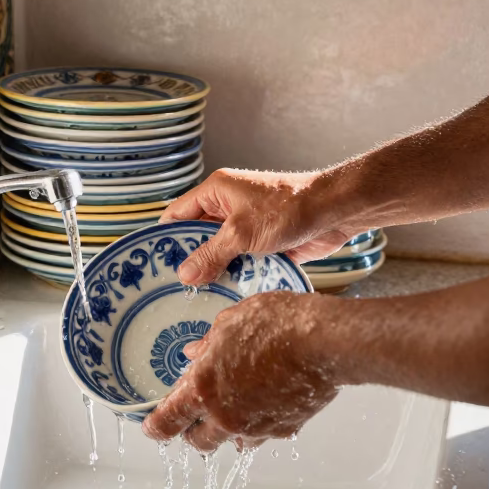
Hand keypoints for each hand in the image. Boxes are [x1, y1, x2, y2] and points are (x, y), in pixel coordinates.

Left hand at [142, 291, 339, 451]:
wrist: (323, 342)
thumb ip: (209, 344)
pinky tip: (266, 402)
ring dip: (227, 431)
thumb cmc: (275, 324)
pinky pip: (264, 435)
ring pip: (233, 443)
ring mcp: (257, 428)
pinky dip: (259, 425)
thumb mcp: (230, 323)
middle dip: (192, 431)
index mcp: (203, 388)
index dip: (155, 428)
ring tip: (235, 407)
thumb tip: (195, 353)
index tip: (151, 428)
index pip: (168, 421)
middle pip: (198, 442)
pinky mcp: (285, 430)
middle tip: (195, 415)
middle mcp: (226, 416)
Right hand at [160, 168, 364, 284]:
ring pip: (221, 252)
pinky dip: (236, 275)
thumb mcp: (241, 233)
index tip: (153, 262)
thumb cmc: (288, 208)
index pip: (178, 213)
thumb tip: (184, 274)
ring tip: (196, 297)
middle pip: (198, 235)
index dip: (166, 236)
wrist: (335, 212)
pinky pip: (241, 261)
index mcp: (216, 191)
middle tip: (174, 287)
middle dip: (190, 259)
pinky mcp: (264, 243)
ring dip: (215, 270)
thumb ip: (211, 254)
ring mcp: (247, 225)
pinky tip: (225, 295)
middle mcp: (228, 206)